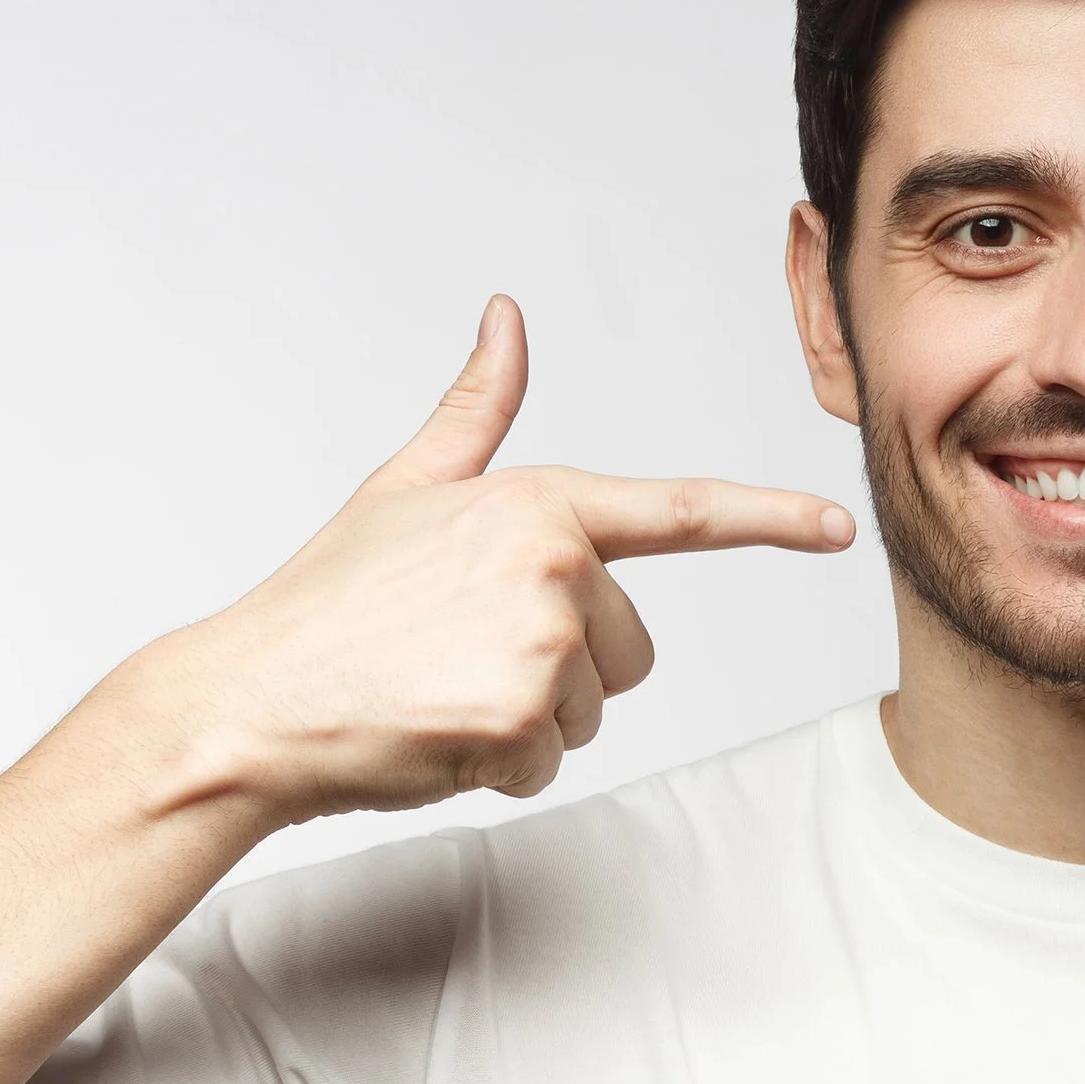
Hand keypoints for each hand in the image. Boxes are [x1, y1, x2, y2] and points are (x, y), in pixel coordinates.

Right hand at [155, 295, 854, 824]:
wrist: (248, 702)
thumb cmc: (328, 603)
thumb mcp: (406, 488)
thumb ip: (478, 410)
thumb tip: (506, 318)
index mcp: (540, 507)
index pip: (681, 512)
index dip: (771, 519)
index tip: (836, 528)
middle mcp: (555, 567)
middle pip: (630, 650)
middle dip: (563, 668)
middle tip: (461, 658)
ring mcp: (542, 646)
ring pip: (593, 710)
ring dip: (528, 720)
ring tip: (441, 691)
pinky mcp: (521, 723)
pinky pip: (550, 763)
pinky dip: (497, 766)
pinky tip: (432, 734)